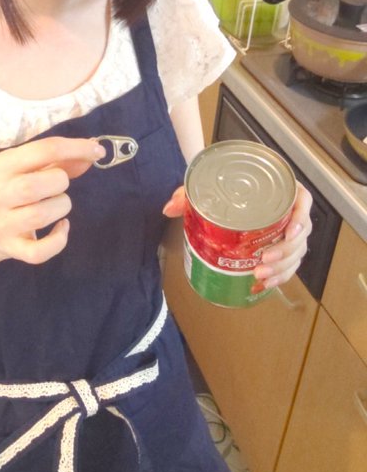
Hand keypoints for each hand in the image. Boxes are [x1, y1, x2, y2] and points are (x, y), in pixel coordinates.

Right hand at [0, 136, 103, 266]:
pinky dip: (58, 240)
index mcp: (2, 166)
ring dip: (61, 207)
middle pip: (34, 185)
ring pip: (40, 215)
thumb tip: (92, 152)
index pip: (43, 150)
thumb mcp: (28, 171)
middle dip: (60, 182)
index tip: (96, 151)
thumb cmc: (11, 193)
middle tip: (60, 185)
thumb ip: (60, 161)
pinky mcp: (13, 248)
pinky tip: (61, 228)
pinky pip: (39, 251)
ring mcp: (4, 224)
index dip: (76, 149)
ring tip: (58, 205)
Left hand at [162, 182, 312, 289]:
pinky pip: (289, 265)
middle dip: (285, 252)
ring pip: (296, 253)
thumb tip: (169, 208)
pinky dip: (280, 276)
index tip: (290, 232)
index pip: (303, 201)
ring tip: (260, 275)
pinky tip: (265, 284)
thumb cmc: (224, 188)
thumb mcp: (207, 187)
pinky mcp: (281, 248)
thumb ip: (188, 194)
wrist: (225, 195)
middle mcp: (288, 211)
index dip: (301, 218)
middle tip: (264, 260)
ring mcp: (287, 232)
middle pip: (300, 234)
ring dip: (282, 268)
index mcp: (279, 191)